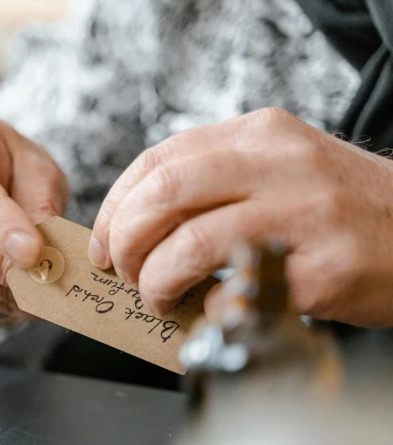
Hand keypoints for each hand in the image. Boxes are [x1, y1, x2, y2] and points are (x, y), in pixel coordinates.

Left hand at [89, 108, 392, 326]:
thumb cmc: (342, 208)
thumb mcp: (279, 168)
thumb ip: (213, 183)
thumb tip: (137, 225)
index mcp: (258, 134)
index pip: (157, 159)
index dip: (115, 204)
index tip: (103, 239)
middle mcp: (279, 164)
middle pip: (163, 193)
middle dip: (123, 240)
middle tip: (122, 271)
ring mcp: (305, 213)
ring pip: (189, 242)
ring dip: (155, 280)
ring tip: (158, 296)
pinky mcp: (323, 267)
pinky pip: (236, 290)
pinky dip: (207, 307)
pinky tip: (211, 310)